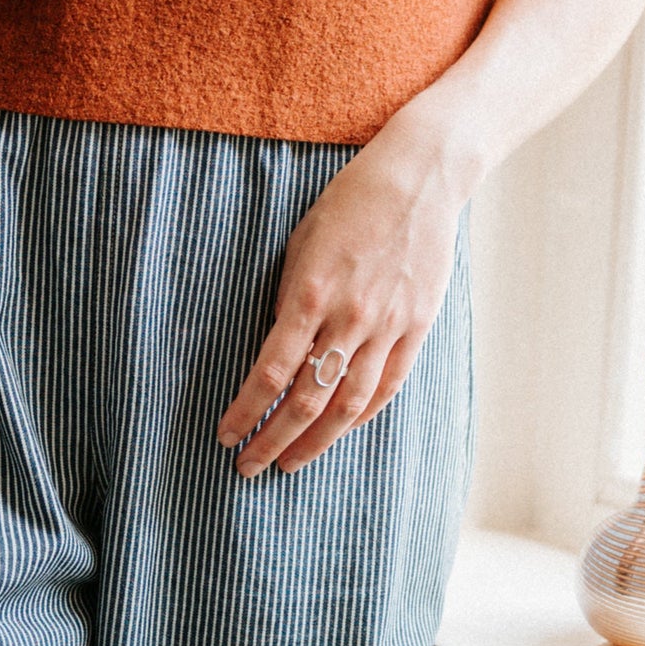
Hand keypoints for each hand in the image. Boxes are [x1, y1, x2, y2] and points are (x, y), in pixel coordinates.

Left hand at [217, 113, 466, 476]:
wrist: (419, 179)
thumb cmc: (348, 203)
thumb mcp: (301, 244)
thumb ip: (288, 300)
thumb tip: (276, 351)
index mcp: (310, 294)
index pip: (270, 372)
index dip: (246, 411)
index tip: (226, 435)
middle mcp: (350, 318)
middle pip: (307, 401)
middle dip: (272, 439)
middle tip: (248, 466)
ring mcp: (388, 326)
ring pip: (348, 405)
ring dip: (315, 441)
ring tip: (289, 463)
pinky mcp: (417, 326)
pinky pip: (387, 385)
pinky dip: (360, 414)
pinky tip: (339, 430)